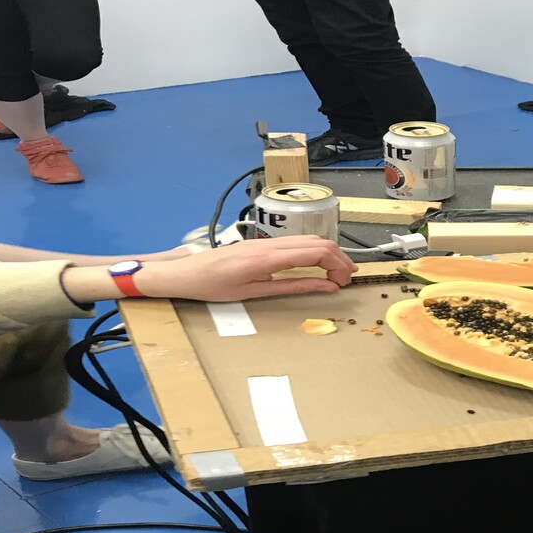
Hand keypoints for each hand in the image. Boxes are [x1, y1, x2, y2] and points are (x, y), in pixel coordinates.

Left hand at [135, 234, 356, 299]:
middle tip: (348, 278)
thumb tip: (325, 287)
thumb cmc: (214, 287)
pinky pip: (296, 242)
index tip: (344, 282)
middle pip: (317, 242)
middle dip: (339, 258)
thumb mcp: (256, 293)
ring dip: (329, 253)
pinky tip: (317, 265)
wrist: (185, 274)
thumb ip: (294, 286)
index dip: (337, 265)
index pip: (315, 252)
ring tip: (338, 272)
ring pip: (309, 239)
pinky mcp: (262, 243)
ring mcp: (266, 240)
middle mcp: (270, 243)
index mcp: (268, 257)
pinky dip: (314, 252)